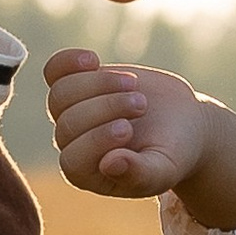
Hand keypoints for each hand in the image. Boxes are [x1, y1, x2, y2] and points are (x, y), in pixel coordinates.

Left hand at [48, 51, 211, 199]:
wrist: (181, 124)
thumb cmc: (171, 154)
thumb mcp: (163, 170)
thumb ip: (139, 174)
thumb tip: (109, 165)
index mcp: (87, 174)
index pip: (73, 160)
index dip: (96, 141)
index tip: (127, 129)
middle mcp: (72, 145)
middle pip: (68, 122)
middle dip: (106, 108)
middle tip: (141, 104)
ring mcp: (71, 113)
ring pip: (60, 94)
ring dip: (98, 84)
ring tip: (132, 83)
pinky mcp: (77, 86)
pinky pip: (54, 71)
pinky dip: (68, 61)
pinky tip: (93, 60)